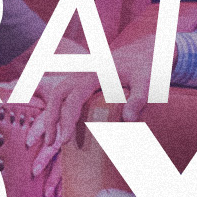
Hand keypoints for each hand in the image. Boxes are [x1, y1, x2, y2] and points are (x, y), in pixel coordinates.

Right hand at [19, 38, 153, 195]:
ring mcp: (81, 74)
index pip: (74, 98)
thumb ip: (138, 99)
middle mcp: (83, 73)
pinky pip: (65, 94)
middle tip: (50, 143)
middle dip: (51, 119)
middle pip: (57, 94)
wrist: (144, 53)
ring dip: (52, 115)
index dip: (67, 120)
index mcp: (95, 73)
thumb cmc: (144, 69)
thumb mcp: (146, 82)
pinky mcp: (83, 80)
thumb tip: (129, 120)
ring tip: (50, 140)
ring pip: (58, 93)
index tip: (65, 141)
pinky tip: (62, 127)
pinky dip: (59, 110)